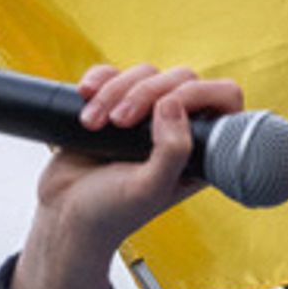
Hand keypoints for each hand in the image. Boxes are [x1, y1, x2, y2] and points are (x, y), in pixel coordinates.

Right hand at [13, 64, 242, 288]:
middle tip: (119, 123)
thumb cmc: (110, 212)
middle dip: (145, 93)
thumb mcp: (149, 189)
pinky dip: (97, 81)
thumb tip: (172, 104)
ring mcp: (146, 116)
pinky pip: (113, 73)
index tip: (165, 109)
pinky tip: (85, 99)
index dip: (200, 93)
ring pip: (145, 73)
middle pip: (180, 78)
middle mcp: (177, 130)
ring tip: (92, 124)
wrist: (65, 215)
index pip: (223, 99)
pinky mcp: (114, 105)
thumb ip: (173, 151)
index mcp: (198, 151)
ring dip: (114, 92)